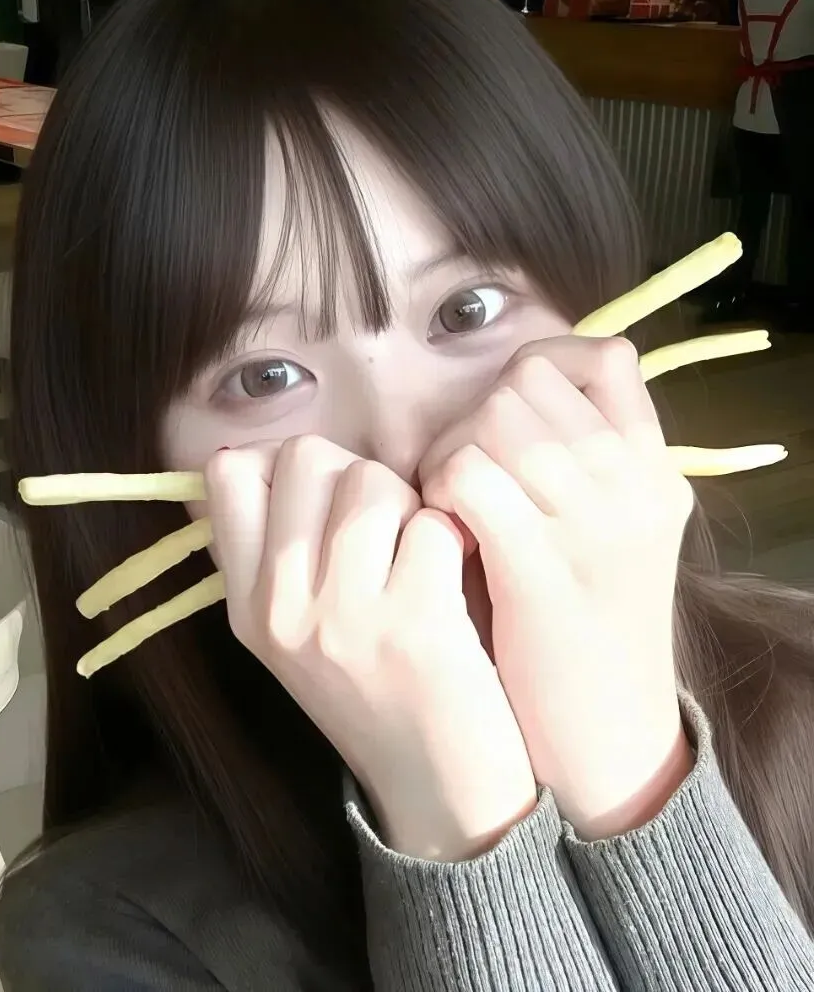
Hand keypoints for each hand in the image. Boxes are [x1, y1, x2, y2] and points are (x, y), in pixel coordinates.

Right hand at [204, 437, 536, 861]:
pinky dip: (452, 539)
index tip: (320, 497)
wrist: (436, 789)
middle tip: (381, 525)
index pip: (228, 473)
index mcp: (246, 605)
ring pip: (371, 480)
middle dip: (354, 474)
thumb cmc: (373, 695)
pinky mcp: (415, 621)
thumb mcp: (292, 635)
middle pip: (306, 457)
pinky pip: (433, 522)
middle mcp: (281, 608)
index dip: (282, 463)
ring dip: (408, 505)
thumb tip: (269, 456)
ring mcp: (344, 616)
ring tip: (418, 552)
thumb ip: (276, 553)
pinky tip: (454, 577)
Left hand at [420, 337, 693, 840]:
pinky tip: (441, 530)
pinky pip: (468, 479)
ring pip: (490, 423)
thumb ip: (574, 462)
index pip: (601, 357)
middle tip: (455, 474)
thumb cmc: (586, 624)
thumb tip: (500, 402)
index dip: (533, 372)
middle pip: (524, 385)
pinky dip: (438, 493)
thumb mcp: (607, 529)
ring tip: (445, 504)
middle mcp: (633, 482)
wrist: (610, 734)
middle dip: (471, 419)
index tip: (498, 419)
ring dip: (446, 455)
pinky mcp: (544, 569)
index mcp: (653, 466)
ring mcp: (593, 524)